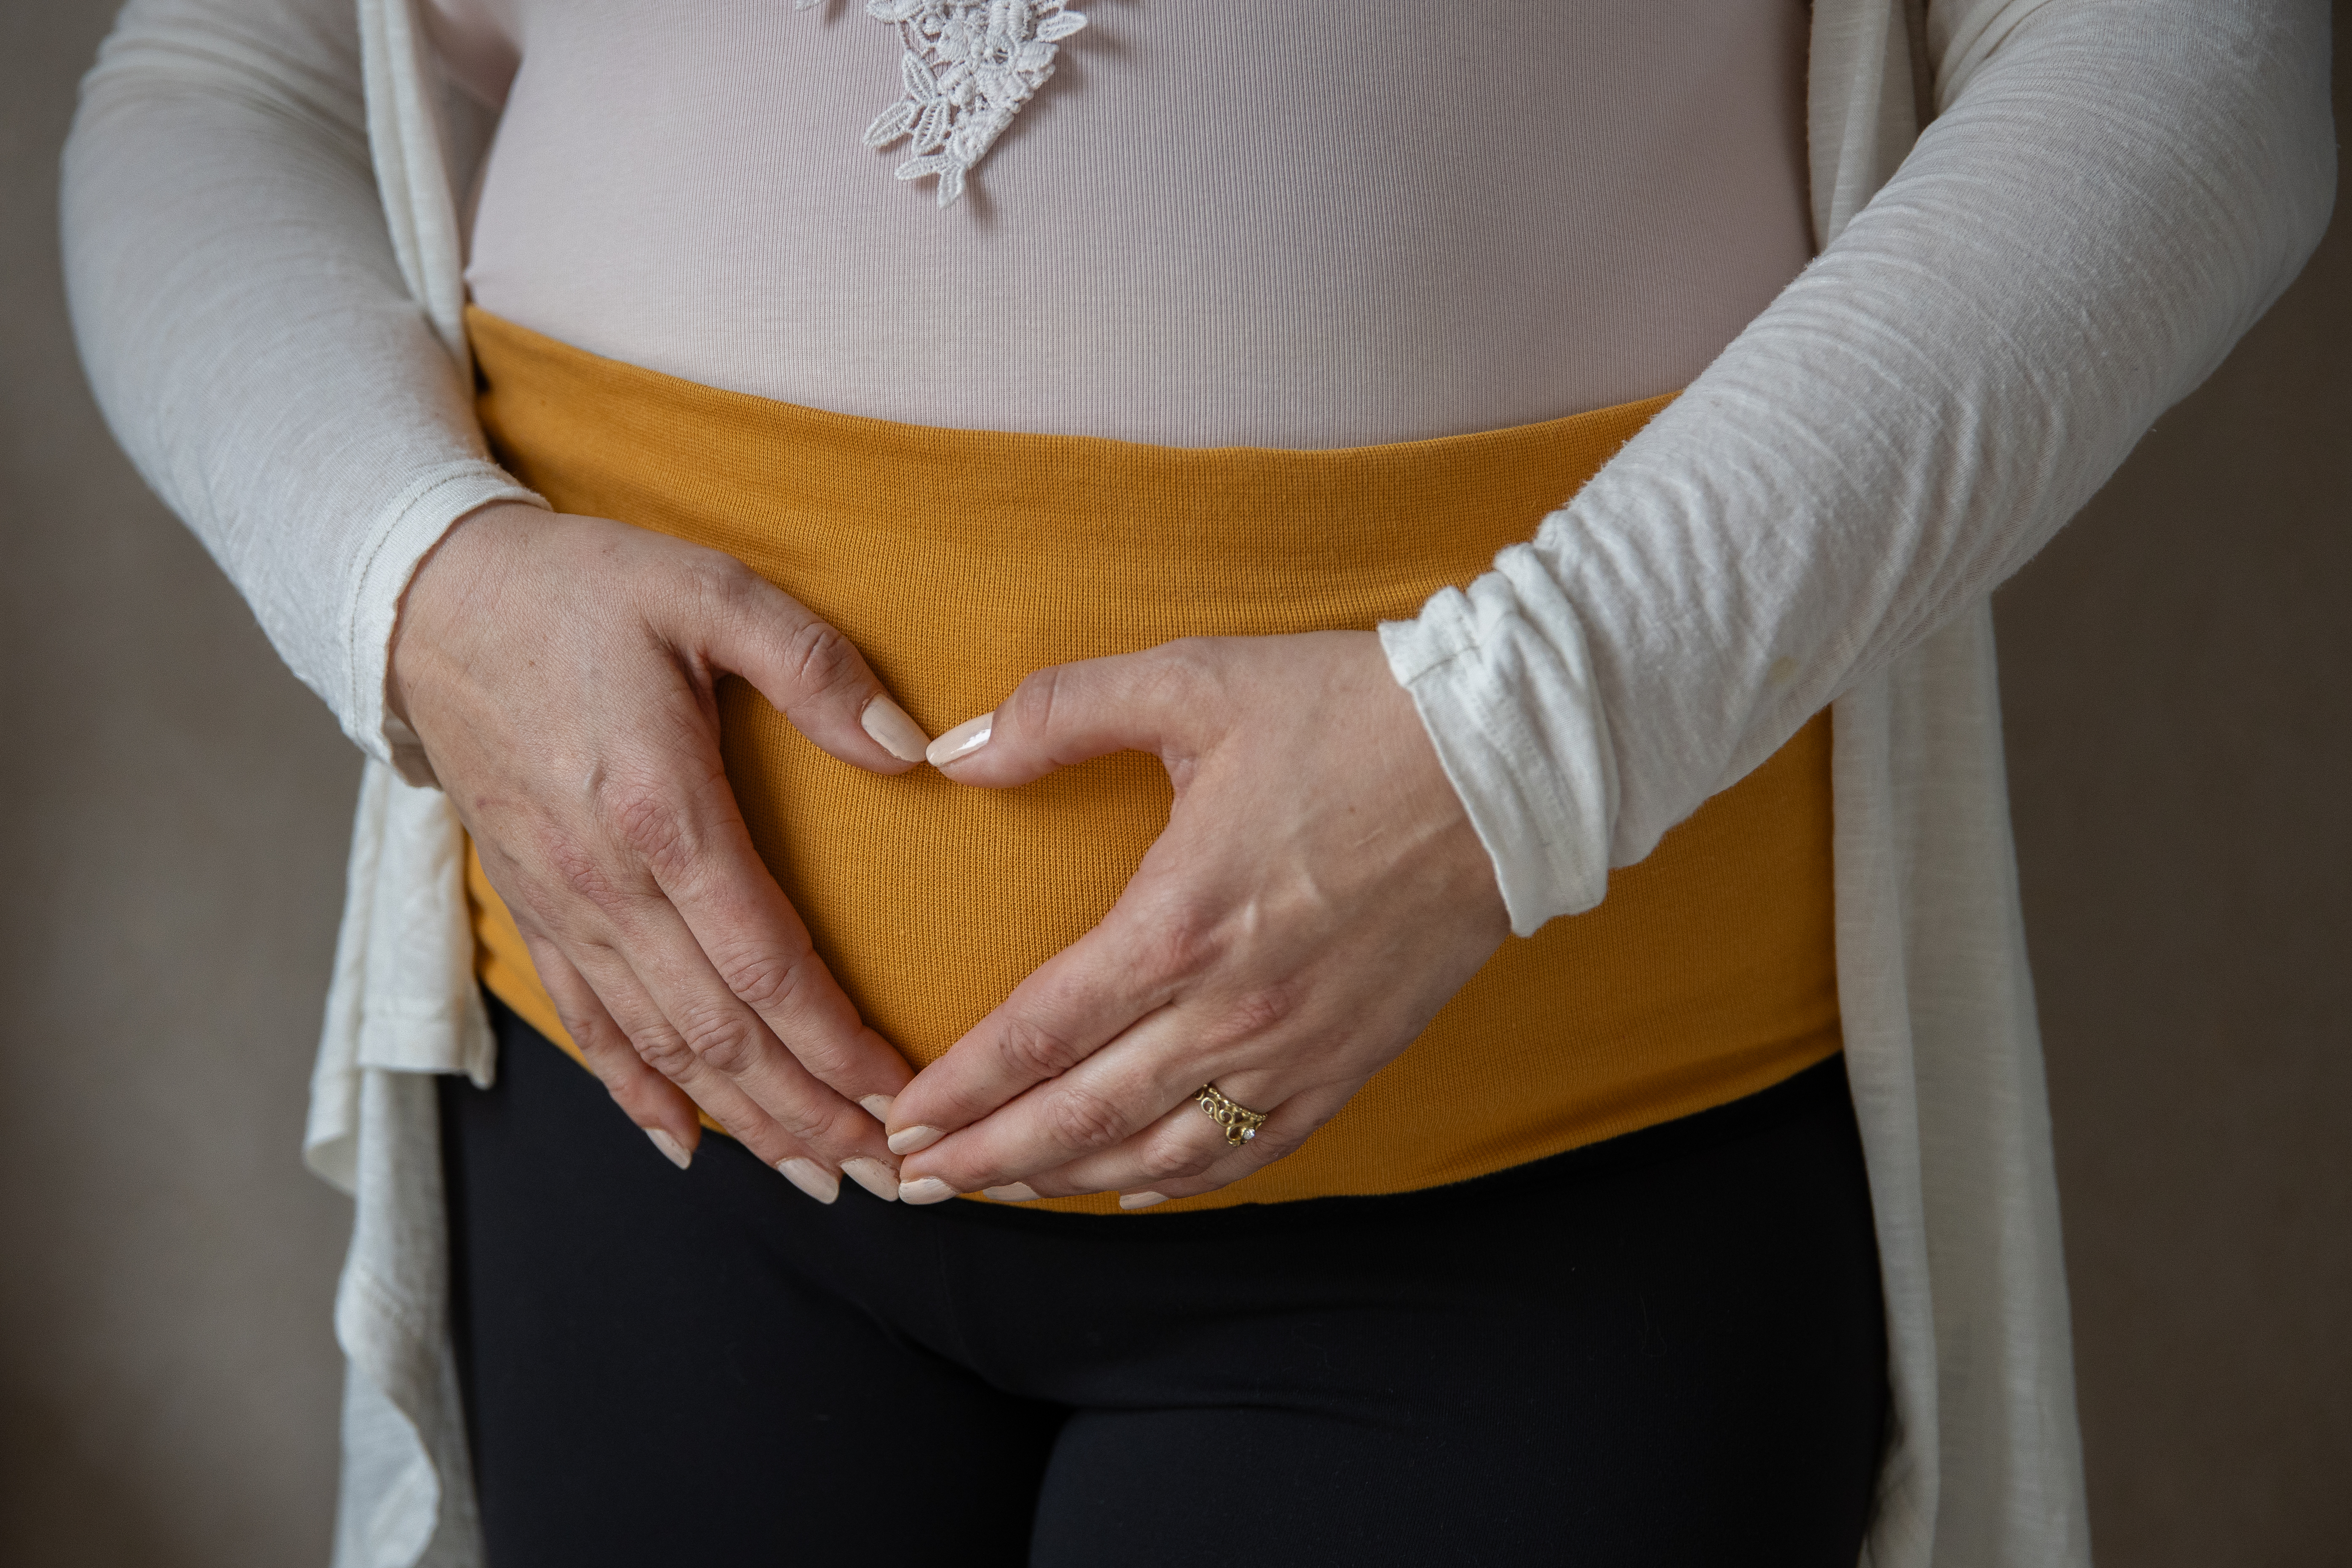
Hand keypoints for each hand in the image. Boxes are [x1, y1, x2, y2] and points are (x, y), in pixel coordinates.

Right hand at [391, 501, 928, 1200]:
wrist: (433, 602)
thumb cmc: (584, 590)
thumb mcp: (709, 589)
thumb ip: (813, 665)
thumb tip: (911, 748)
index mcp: (662, 810)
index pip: (767, 965)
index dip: (839, 1047)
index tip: (907, 1098)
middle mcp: (608, 883)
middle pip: (721, 1033)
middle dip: (811, 1114)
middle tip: (894, 1174)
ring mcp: (564, 907)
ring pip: (663, 1048)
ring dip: (746, 1122)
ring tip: (822, 1178)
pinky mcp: (535, 911)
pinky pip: (589, 1023)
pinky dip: (637, 1092)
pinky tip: (687, 1144)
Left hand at [883, 631, 1509, 1206]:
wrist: (1509, 759)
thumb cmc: (1352, 712)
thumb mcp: (1195, 680)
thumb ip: (1061, 711)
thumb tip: (949, 752)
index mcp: (1178, 923)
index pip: (1035, 1035)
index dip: (958, 1089)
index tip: (899, 1119)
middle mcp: (1231, 1008)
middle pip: (1080, 1117)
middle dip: (987, 1159)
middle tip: (918, 1182)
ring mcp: (1296, 1047)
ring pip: (1159, 1152)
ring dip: (1069, 1180)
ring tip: (1002, 1190)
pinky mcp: (1353, 1060)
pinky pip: (1252, 1151)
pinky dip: (1181, 1182)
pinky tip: (1133, 1186)